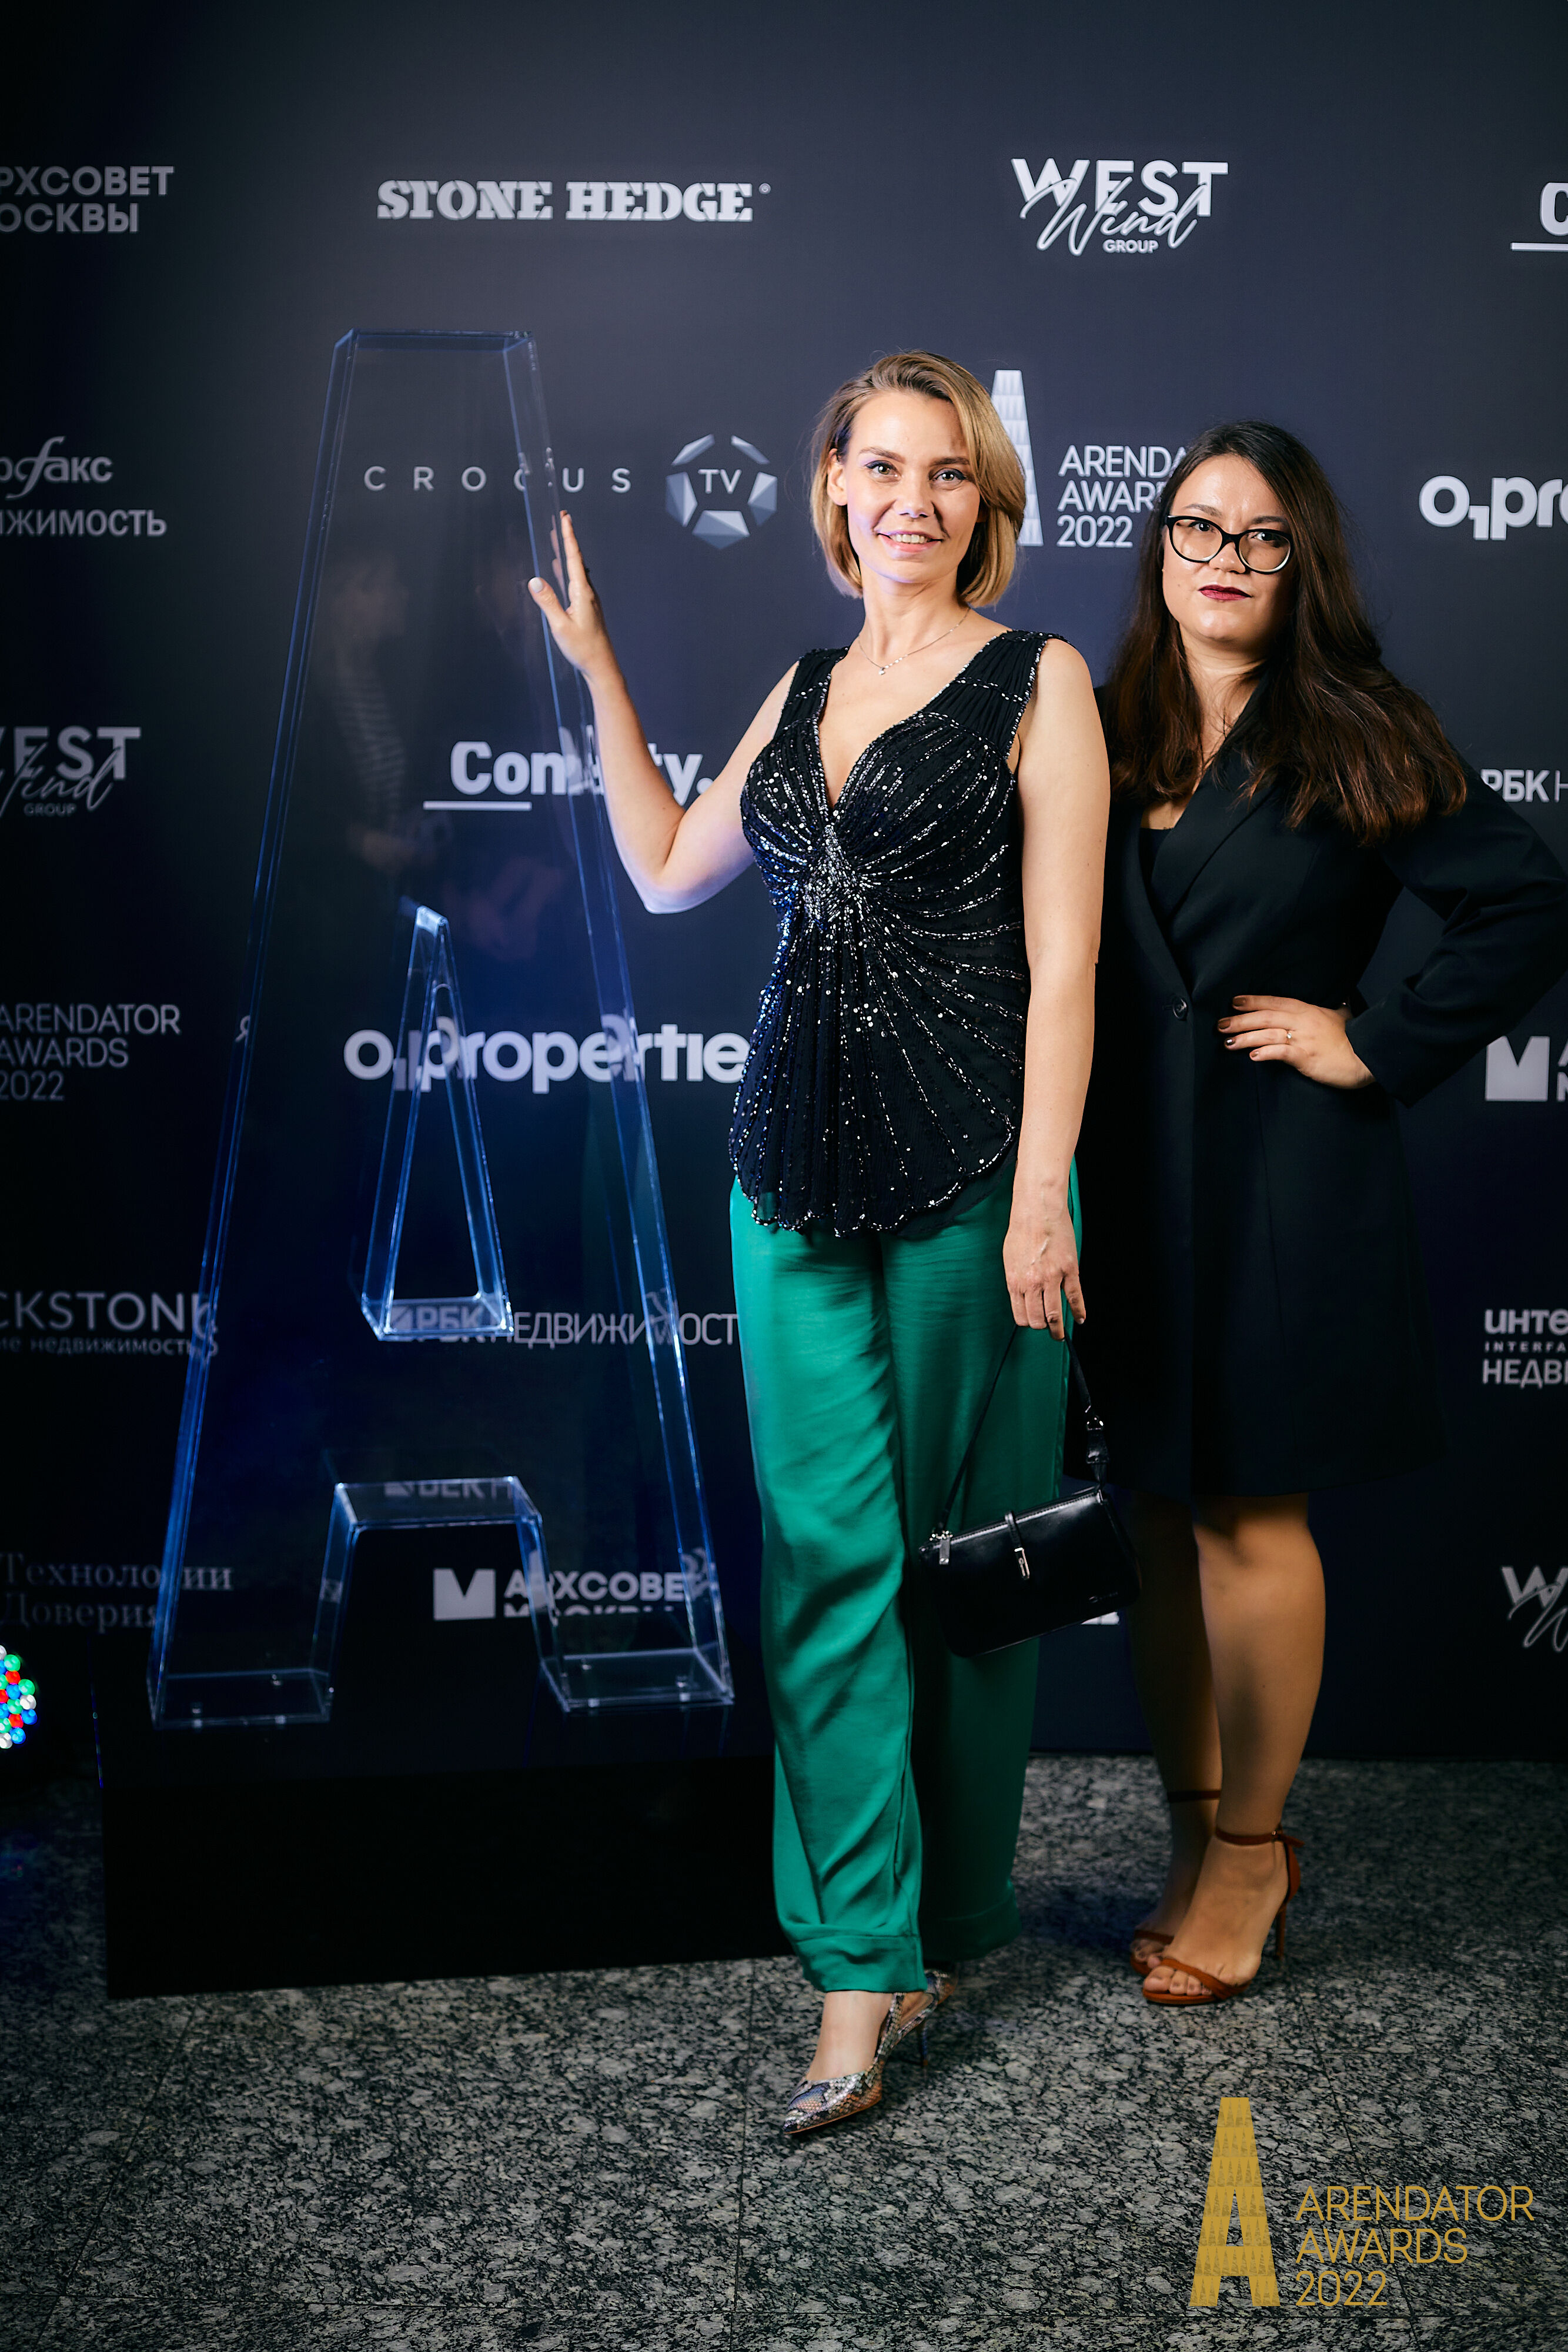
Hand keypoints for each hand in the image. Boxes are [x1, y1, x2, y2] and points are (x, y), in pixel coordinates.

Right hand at [527, 513, 614, 682]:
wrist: (601, 666)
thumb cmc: (582, 649)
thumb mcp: (560, 626)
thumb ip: (547, 602)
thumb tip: (534, 581)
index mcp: (582, 593)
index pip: (574, 558)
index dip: (568, 536)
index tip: (565, 518)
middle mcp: (588, 592)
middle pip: (576, 559)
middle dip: (567, 538)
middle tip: (562, 519)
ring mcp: (588, 599)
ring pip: (576, 570)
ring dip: (567, 553)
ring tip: (558, 539)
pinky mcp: (587, 607)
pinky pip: (575, 581)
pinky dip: (567, 568)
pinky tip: (560, 568)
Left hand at [1003, 1196, 1085, 1335]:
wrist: (1037, 1211)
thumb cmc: (1021, 1232)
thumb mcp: (1010, 1259)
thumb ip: (1016, 1280)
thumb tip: (1022, 1296)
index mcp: (1015, 1282)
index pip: (1021, 1316)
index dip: (1028, 1322)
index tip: (1034, 1322)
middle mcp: (1031, 1284)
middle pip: (1037, 1320)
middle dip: (1043, 1328)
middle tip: (1050, 1331)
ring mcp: (1051, 1279)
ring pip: (1055, 1315)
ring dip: (1059, 1329)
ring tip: (1061, 1334)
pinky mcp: (1069, 1271)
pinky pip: (1075, 1297)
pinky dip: (1079, 1311)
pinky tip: (1080, 1318)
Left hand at [1219, 995, 1374, 1087]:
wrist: (1369, 1056)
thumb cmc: (1357, 1039)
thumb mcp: (1344, 1017)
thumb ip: (1337, 1007)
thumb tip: (1342, 999)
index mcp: (1310, 1011)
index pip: (1276, 1002)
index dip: (1254, 1001)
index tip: (1235, 1002)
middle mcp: (1304, 1021)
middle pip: (1266, 1017)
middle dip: (1241, 1019)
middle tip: (1220, 1024)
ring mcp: (1304, 1039)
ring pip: (1268, 1034)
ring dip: (1246, 1037)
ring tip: (1228, 1042)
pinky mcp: (1306, 1056)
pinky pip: (1281, 1052)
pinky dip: (1266, 1052)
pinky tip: (1253, 1056)